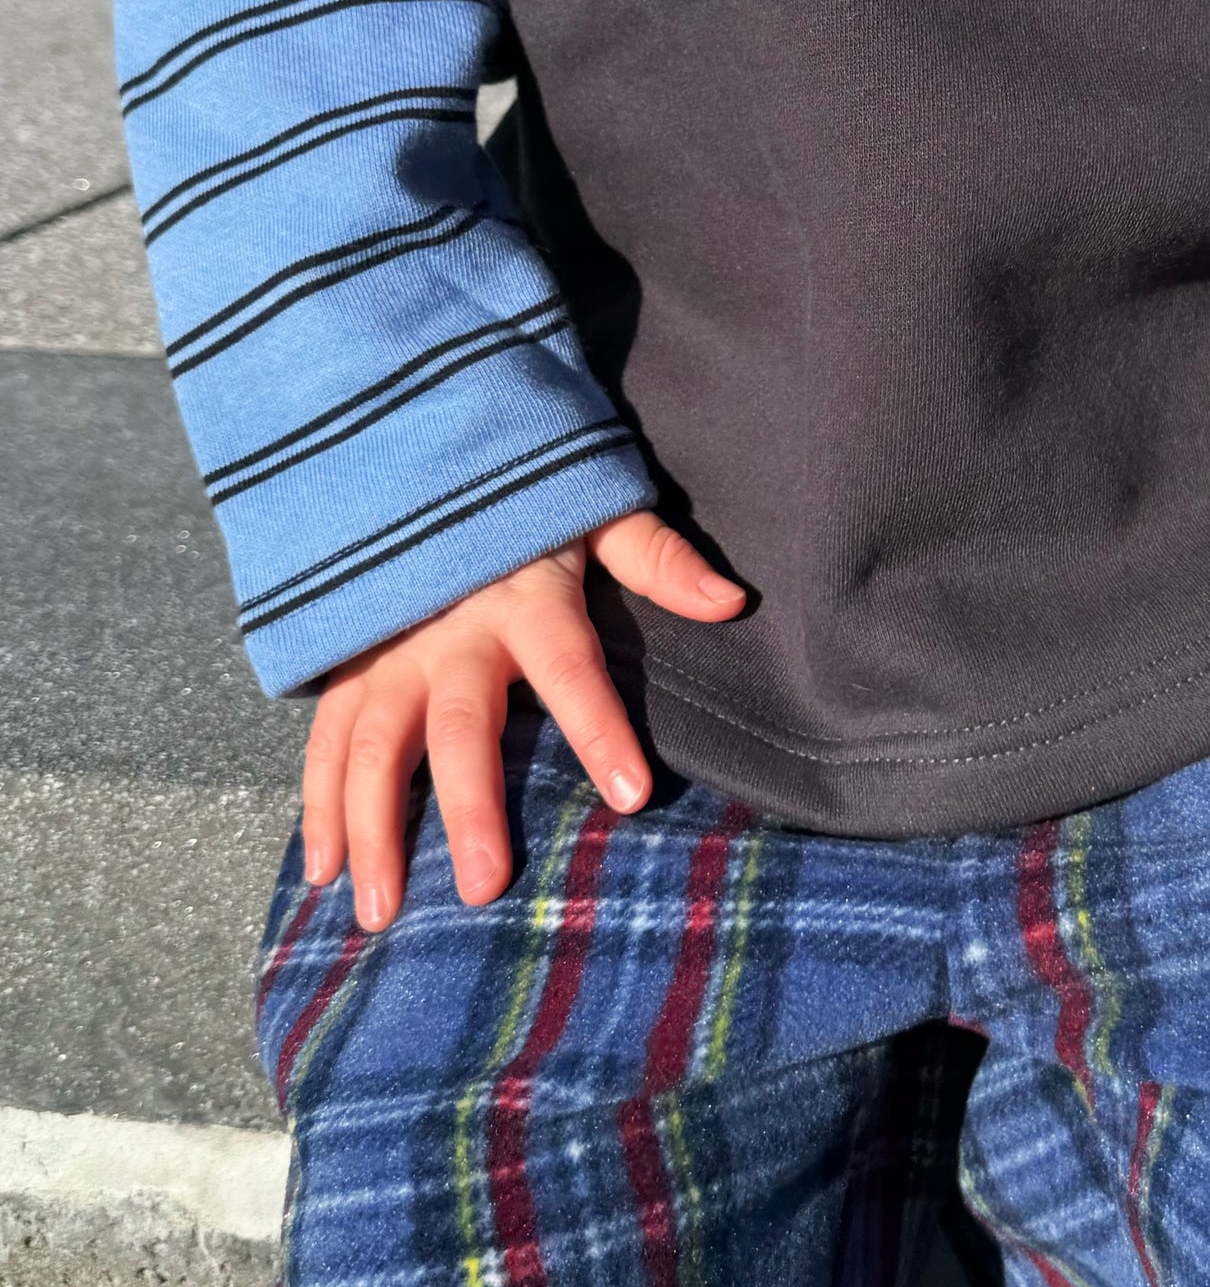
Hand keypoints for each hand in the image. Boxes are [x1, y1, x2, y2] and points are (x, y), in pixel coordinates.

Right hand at [301, 510, 742, 932]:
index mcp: (526, 597)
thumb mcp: (598, 513)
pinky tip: (322, 870)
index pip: (571, 667)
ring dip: (374, 827)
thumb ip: (659, 558)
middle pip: (461, 725)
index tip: (631, 796)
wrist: (425, 455)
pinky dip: (320, 803)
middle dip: (470, 806)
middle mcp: (452, 630)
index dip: (598, 728)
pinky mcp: (351, 664)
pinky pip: (326, 738)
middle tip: (485, 886)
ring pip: (373, 744)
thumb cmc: (530, 506)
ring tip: (382, 911)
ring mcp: (392, 650)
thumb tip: (732, 600)